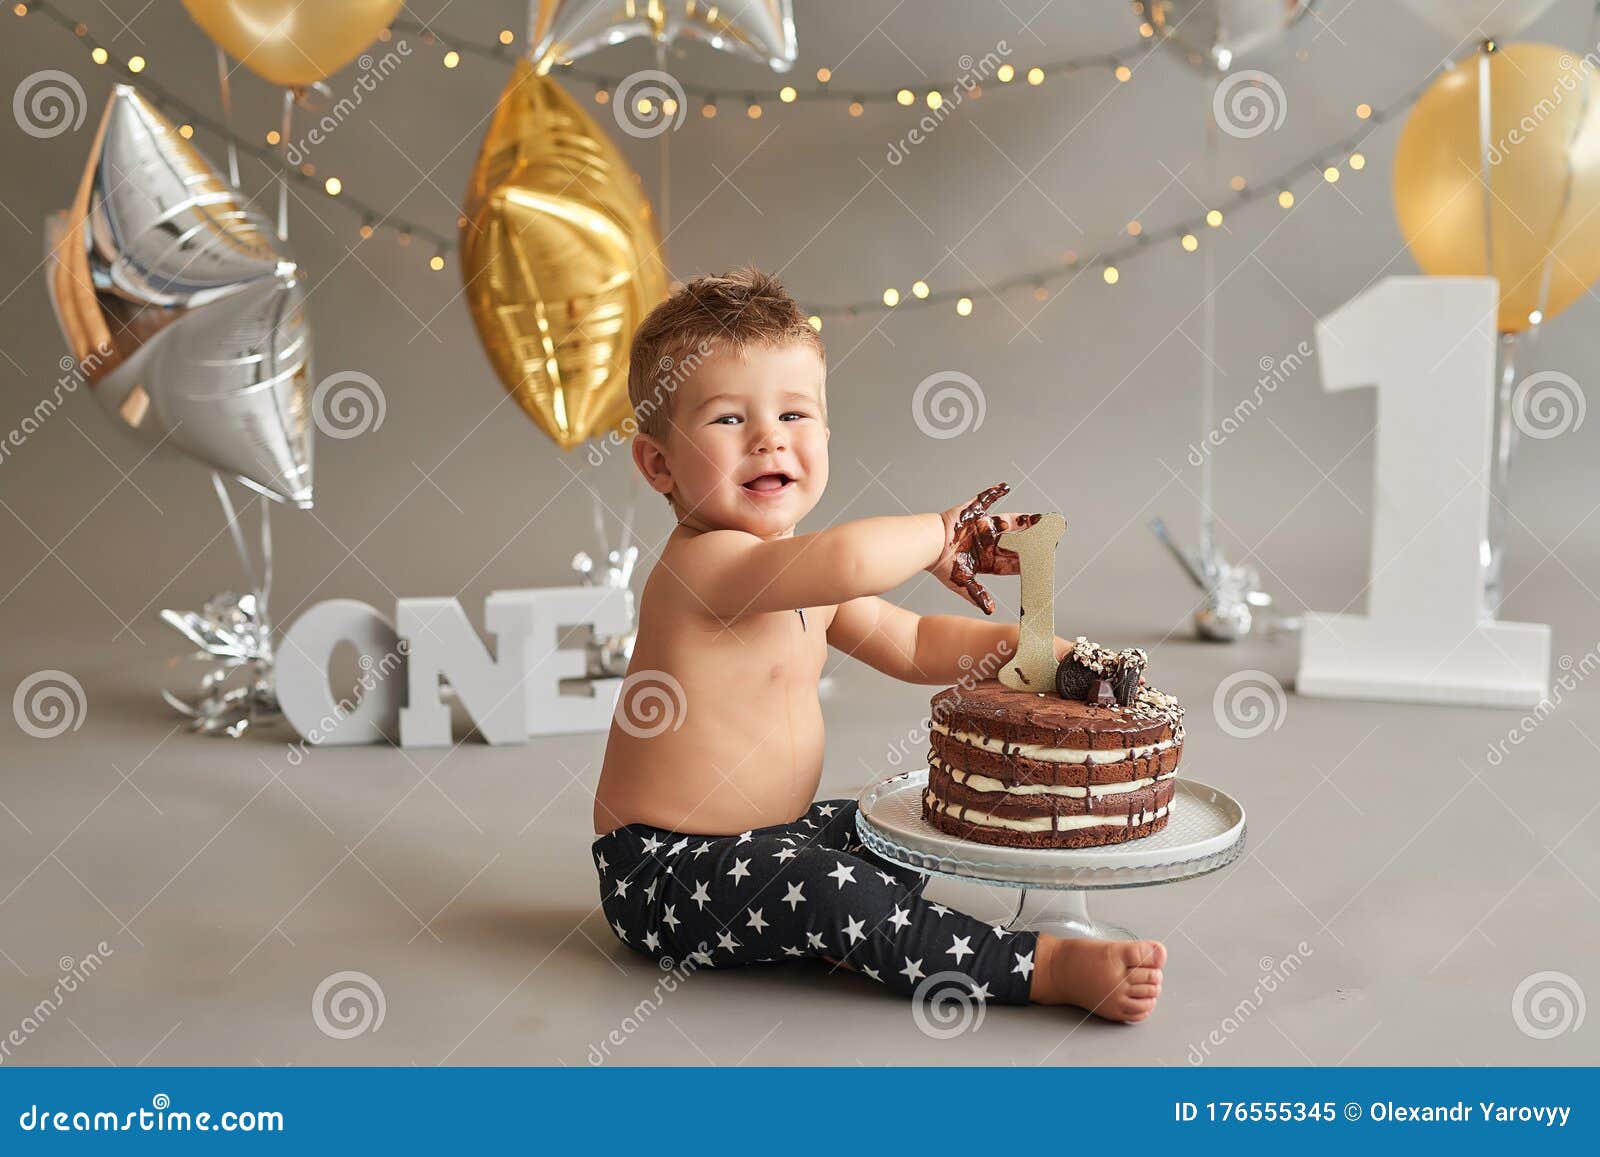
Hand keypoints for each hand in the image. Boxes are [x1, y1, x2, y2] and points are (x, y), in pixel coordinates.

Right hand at [927, 482, 1039, 613]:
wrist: (927, 546)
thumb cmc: (942, 565)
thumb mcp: (963, 582)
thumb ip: (977, 594)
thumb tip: (990, 611)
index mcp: (985, 560)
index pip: (1011, 562)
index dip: (1026, 562)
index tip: (1043, 561)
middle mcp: (985, 543)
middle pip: (1014, 541)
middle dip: (1031, 540)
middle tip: (1048, 537)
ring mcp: (980, 527)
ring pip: (1007, 522)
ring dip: (1023, 520)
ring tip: (1039, 518)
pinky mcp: (971, 513)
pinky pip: (984, 499)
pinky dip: (994, 492)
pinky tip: (1006, 486)